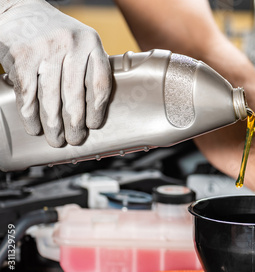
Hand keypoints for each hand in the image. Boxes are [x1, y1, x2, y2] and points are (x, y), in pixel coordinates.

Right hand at [0, 0, 111, 146]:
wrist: (20, 9)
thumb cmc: (55, 34)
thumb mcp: (81, 42)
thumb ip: (89, 68)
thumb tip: (94, 110)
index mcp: (91, 43)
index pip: (99, 83)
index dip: (97, 109)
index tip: (94, 125)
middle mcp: (71, 44)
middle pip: (75, 95)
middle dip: (75, 123)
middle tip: (75, 139)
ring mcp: (45, 49)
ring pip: (51, 97)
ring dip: (53, 124)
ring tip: (56, 140)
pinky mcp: (22, 56)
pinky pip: (28, 93)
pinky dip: (30, 114)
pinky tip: (34, 127)